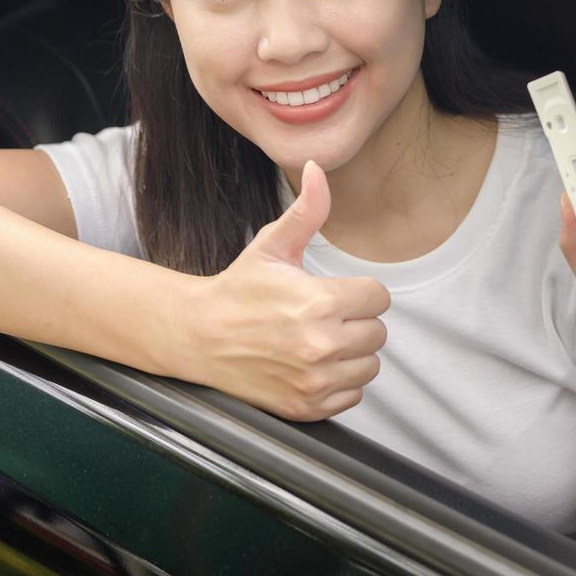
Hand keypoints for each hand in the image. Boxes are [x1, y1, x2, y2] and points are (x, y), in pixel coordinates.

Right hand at [186, 160, 390, 421]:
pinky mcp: (307, 407)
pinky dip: (339, 383)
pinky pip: (352, 396)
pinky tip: (312, 365)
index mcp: (319, 303)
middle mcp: (321, 346)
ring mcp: (314, 381)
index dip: (358, 291)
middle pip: (378, 333)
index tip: (334, 292)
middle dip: (355, 321)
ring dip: (351, 354)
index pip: (379, 298)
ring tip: (318, 340)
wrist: (197, 336)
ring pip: (369, 366)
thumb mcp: (272, 246)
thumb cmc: (237, 290)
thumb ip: (307, 210)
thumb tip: (318, 169)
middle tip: (323, 316)